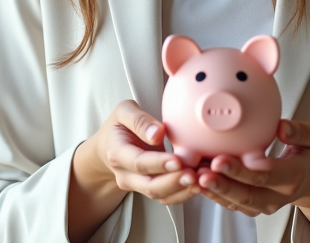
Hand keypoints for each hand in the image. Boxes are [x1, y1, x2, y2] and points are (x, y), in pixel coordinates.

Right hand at [77, 99, 199, 206]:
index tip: (177, 160)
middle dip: (173, 182)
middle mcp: (125, 174)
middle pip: (149, 185)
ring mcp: (137, 185)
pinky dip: (183, 193)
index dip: (158, 163)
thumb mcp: (124, 112)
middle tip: (193, 175)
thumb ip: (140, 120)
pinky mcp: (150, 188)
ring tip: (200, 181)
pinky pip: (166, 197)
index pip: (139, 163)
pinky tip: (198, 185)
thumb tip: (157, 133)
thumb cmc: (119, 126)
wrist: (109, 146)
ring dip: (181, 191)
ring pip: (159, 194)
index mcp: (117, 153)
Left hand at [194, 118, 309, 242]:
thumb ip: (302, 130)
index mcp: (293, 176)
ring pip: (236, 201)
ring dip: (214, 190)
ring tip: (194, 176)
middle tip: (203, 171)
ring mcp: (264, 203)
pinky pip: (230, 203)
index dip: (243, 171)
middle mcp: (278, 195)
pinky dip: (213, 193)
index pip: (266, 176)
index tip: (222, 160)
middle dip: (223, 184)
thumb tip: (282, 127)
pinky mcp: (252, 205)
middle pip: (247, 193)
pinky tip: (197, 179)